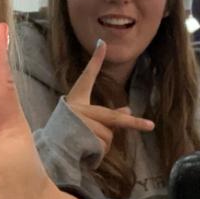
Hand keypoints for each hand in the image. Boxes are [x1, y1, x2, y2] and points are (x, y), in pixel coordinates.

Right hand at [66, 41, 154, 157]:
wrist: (49, 153)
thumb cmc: (67, 134)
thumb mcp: (87, 120)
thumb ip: (108, 115)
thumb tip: (129, 110)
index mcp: (76, 99)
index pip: (87, 76)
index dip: (94, 60)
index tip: (102, 43)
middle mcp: (77, 108)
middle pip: (112, 117)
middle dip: (133, 123)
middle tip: (150, 126)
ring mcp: (79, 124)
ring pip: (108, 137)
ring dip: (103, 146)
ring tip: (86, 147)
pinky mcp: (80, 139)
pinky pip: (102, 147)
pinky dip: (99, 155)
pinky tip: (85, 155)